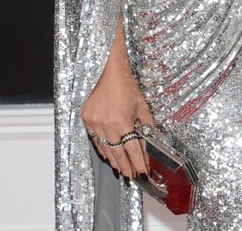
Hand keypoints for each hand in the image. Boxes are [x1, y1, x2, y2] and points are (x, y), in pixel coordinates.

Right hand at [81, 18, 154, 179]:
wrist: (108, 69)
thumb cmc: (126, 83)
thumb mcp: (142, 103)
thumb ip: (146, 124)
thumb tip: (150, 139)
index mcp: (122, 121)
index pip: (132, 149)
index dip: (139, 162)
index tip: (144, 171)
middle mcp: (107, 125)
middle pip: (118, 153)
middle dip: (126, 166)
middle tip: (132, 176)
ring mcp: (94, 123)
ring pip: (105, 149)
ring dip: (114, 160)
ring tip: (121, 169)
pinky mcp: (87, 119)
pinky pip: (96, 140)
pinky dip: (103, 148)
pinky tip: (109, 154)